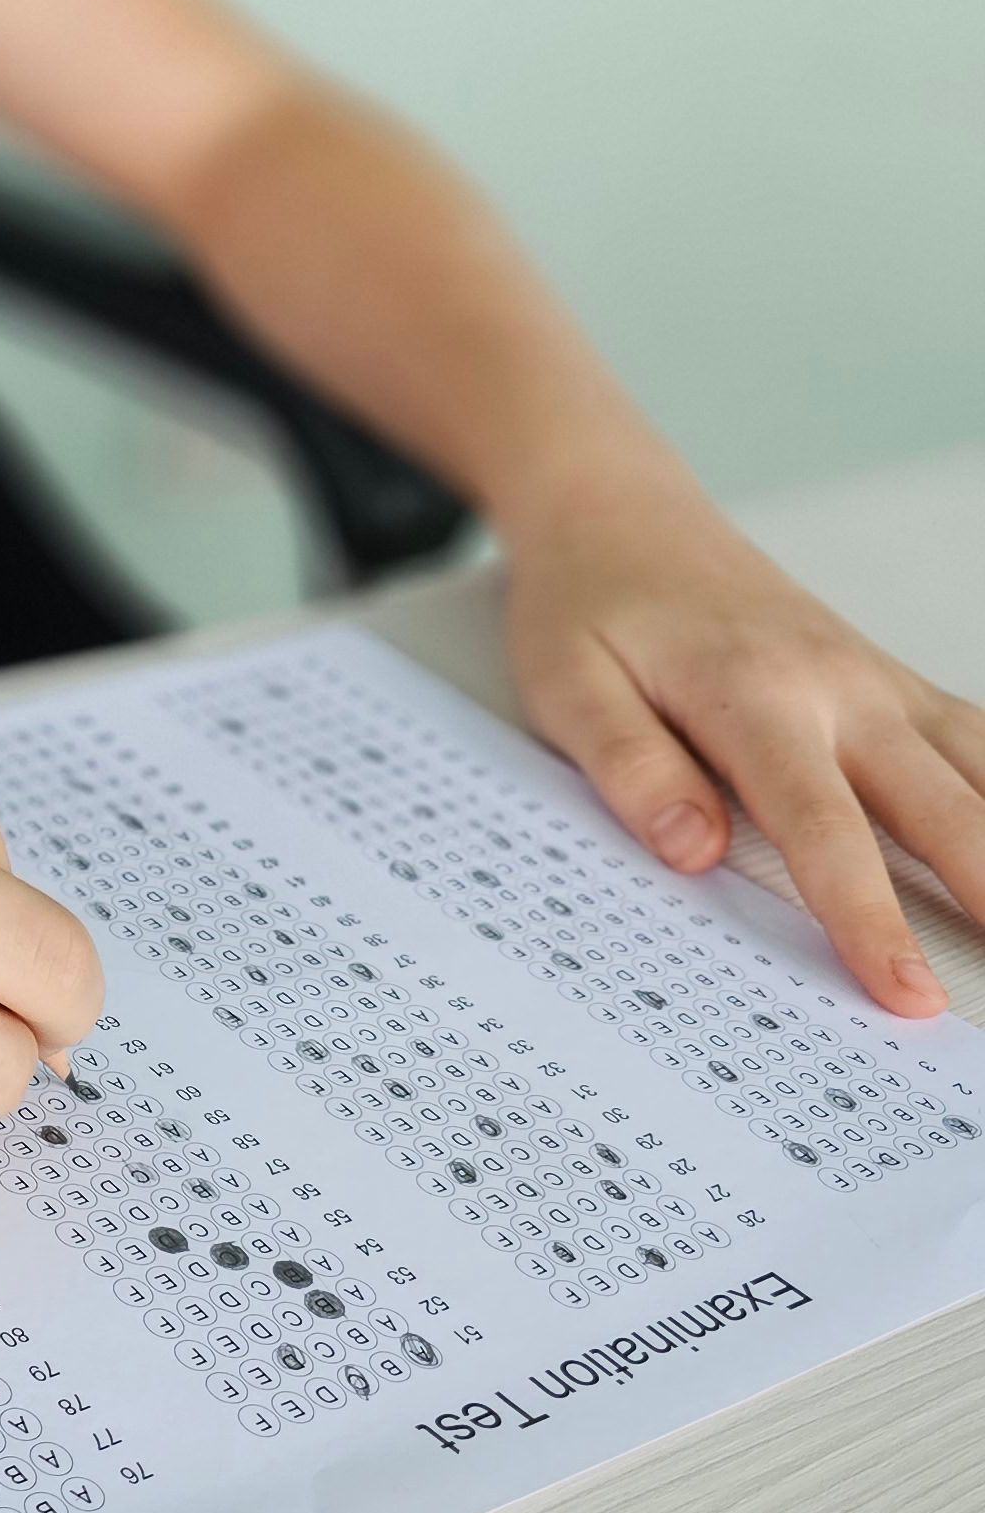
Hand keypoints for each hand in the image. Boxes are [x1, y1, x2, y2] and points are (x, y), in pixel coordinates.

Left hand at [503, 471, 984, 1017]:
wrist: (622, 518)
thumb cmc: (589, 608)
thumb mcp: (568, 686)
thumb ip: (630, 768)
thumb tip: (695, 851)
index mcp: (753, 695)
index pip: (825, 828)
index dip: (871, 917)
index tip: (911, 994)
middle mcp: (838, 686)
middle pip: (944, 806)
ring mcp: (877, 680)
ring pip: (983, 771)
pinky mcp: (892, 683)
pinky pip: (977, 739)